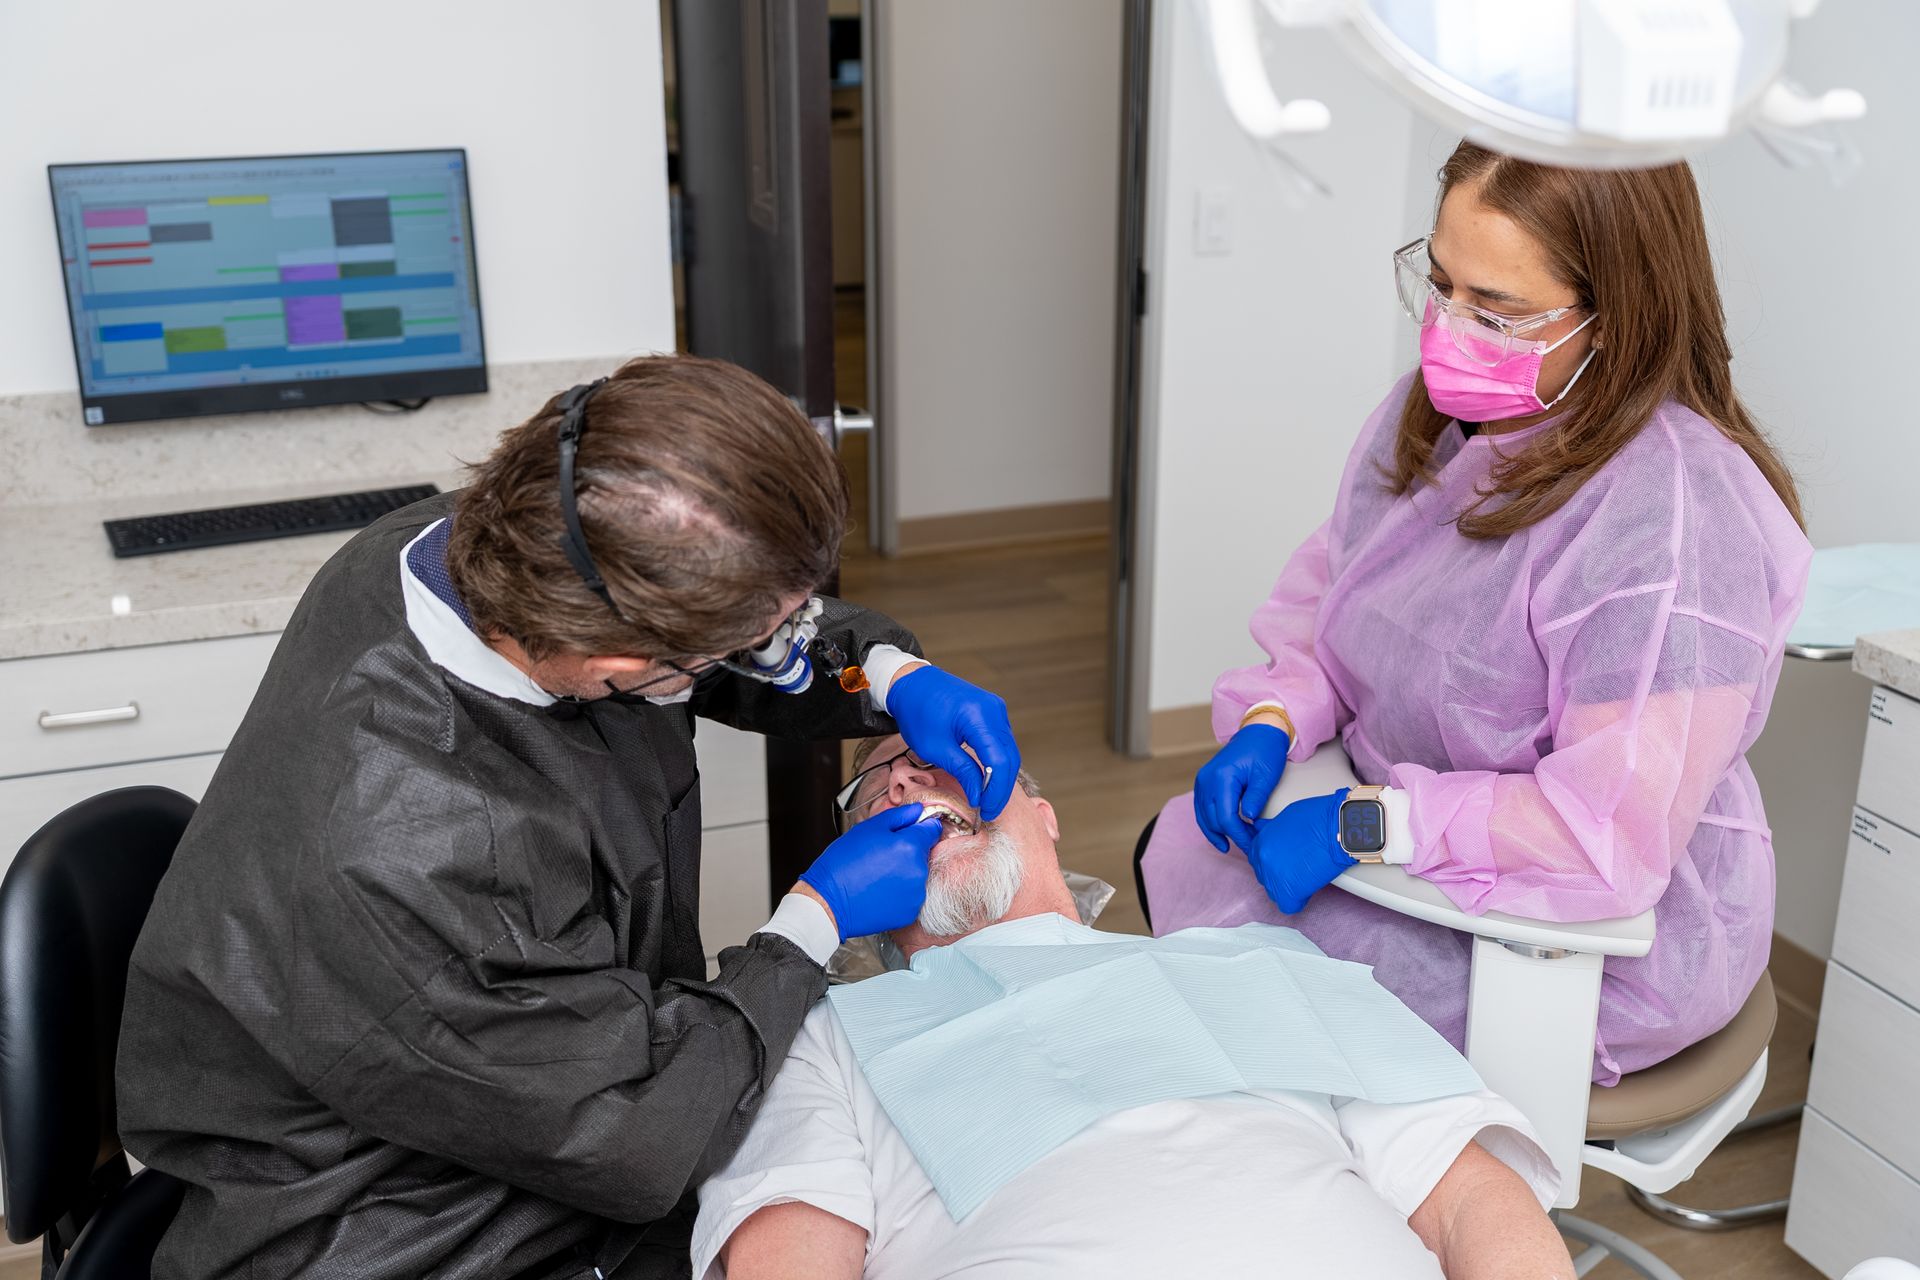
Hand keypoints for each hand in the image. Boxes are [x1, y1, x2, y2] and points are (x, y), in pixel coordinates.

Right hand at [799, 803, 940, 940]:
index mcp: (910, 846)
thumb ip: (898, 816)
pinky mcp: (909, 913)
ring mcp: (916, 895)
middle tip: (881, 856)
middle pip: (923, 854)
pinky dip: (899, 893)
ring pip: (917, 875)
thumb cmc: (843, 862)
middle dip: (908, 852)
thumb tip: (918, 810)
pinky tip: (880, 891)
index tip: (906, 833)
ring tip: (878, 875)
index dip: (920, 828)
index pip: (932, 830)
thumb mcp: (868, 829)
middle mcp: (918, 871)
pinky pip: (911, 896)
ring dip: (904, 873)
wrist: (828, 901)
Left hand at [885, 665, 1020, 819]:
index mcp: (980, 716)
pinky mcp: (994, 713)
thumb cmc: (918, 712)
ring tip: (987, 800)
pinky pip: (1002, 743)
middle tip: (989, 811)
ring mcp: (997, 710)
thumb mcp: (935, 747)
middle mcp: (995, 710)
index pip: (1000, 761)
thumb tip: (978, 796)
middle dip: (1001, 788)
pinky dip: (997, 763)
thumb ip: (962, 771)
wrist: (913, 683)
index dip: (996, 791)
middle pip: (1010, 758)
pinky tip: (987, 779)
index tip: (987, 811)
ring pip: (1009, 752)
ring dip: (1001, 778)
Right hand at [1194, 723, 1290, 853]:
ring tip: (1234, 846)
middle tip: (1251, 846)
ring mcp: (1202, 781)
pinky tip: (1221, 836)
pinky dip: (1210, 823)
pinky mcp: (1203, 782)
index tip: (1253, 846)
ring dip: (1218, 833)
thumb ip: (1256, 799)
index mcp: (1222, 777)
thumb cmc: (1265, 751)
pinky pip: (1202, 809)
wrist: (1258, 731)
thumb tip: (1249, 821)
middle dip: (1232, 836)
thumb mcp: (1266, 776)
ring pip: (1204, 817)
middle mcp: (1206, 780)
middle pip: (1213, 820)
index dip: (1239, 836)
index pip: (1227, 817)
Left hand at [1248, 788, 1353, 914]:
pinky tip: (1308, 890)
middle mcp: (1262, 860)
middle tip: (1298, 867)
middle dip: (1280, 873)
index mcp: (1260, 842)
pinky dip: (1298, 900)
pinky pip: (1288, 906)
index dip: (1274, 861)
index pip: (1258, 860)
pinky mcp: (1289, 891)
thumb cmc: (1319, 818)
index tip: (1286, 861)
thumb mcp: (1285, 817)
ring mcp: (1273, 876)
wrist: (1338, 829)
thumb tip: (1261, 830)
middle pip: (1265, 876)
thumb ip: (1270, 830)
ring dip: (1287, 886)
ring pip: (1275, 892)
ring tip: (1305, 876)